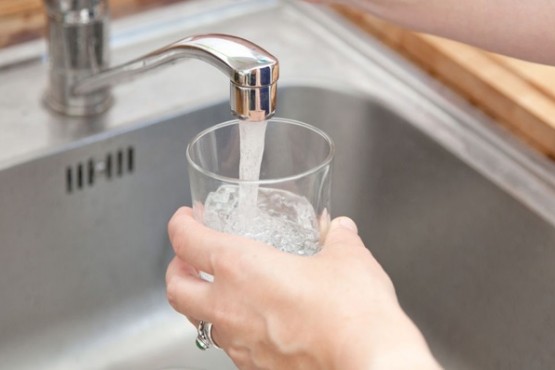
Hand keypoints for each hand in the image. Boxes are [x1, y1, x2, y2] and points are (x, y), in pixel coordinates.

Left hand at [166, 207, 439, 369]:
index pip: (187, 240)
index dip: (180, 225)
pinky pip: (231, 346)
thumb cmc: (352, 313)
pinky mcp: (255, 368)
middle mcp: (230, 307)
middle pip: (176, 289)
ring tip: (223, 291)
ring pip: (200, 322)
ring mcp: (239, 343)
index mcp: (241, 268)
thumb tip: (340, 230)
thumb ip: (338, 239)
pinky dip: (233, 330)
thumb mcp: (348, 259)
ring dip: (203, 303)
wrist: (368, 364)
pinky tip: (256, 323)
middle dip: (176, 270)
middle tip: (189, 259)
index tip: (186, 219)